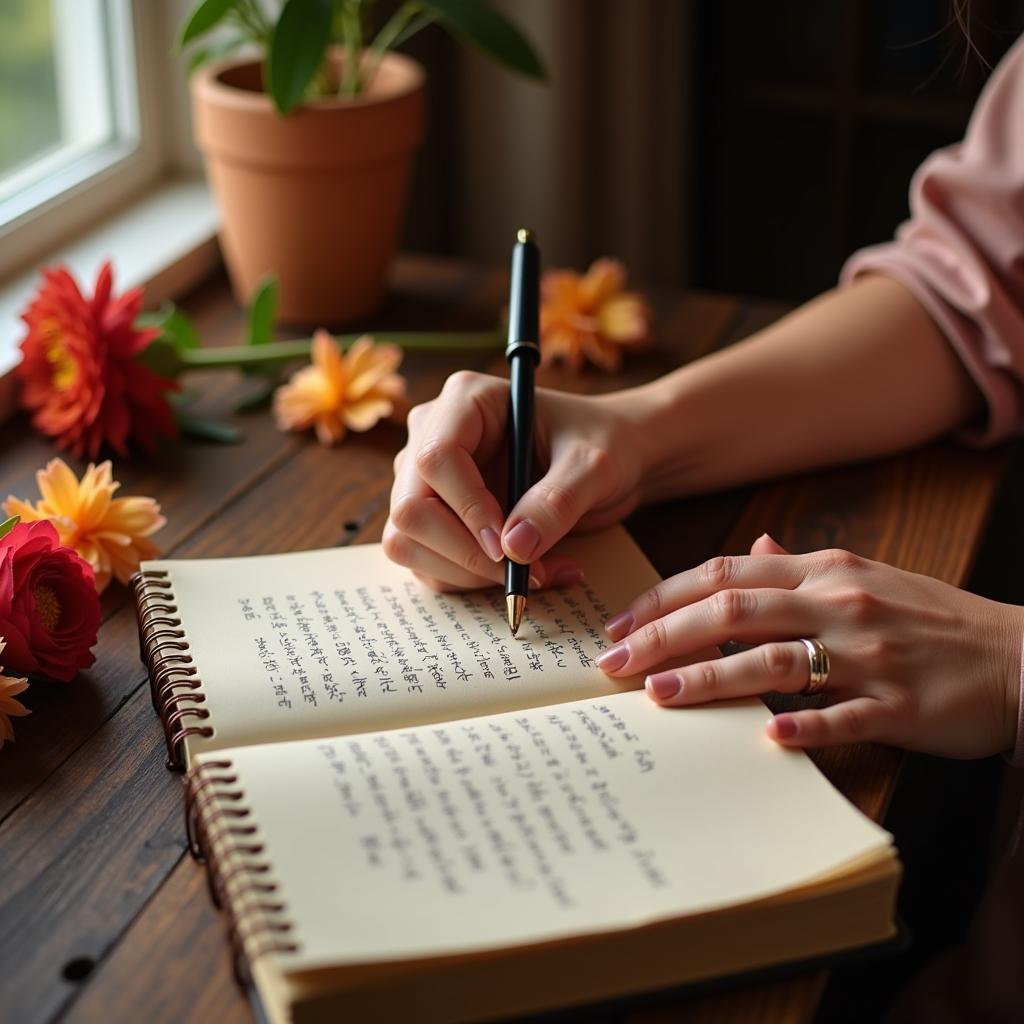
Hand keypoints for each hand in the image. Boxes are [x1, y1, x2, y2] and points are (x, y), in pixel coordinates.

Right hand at [384, 371, 654, 590]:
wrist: (613, 457)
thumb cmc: (605, 442)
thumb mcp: (594, 466)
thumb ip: (557, 502)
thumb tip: (514, 548)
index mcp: (466, 402)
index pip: (435, 458)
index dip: (466, 508)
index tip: (506, 547)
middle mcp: (432, 436)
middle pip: (411, 508)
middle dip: (465, 553)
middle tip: (527, 573)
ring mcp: (426, 480)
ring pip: (409, 542)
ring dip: (469, 574)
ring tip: (540, 574)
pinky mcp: (435, 517)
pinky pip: (428, 563)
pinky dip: (473, 582)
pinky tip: (527, 573)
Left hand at [598, 534, 1022, 757]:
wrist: (1020, 656)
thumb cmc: (931, 619)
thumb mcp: (863, 577)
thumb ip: (798, 568)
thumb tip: (747, 554)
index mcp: (824, 571)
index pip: (724, 576)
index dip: (665, 597)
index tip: (621, 622)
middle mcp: (839, 604)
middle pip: (733, 612)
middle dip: (664, 635)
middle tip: (613, 661)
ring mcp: (870, 656)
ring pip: (775, 660)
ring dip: (710, 677)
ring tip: (659, 696)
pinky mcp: (901, 706)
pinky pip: (844, 716)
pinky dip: (804, 724)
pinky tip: (765, 735)